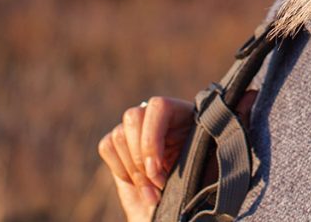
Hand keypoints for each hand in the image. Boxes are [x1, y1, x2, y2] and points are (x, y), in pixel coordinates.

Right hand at [98, 96, 193, 221]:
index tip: (157, 170)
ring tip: (152, 191)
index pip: (158, 107)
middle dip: (140, 158)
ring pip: (119, 135)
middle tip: (156, 184)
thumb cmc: (201, 181)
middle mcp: (157, 116)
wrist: (183, 203)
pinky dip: (120, 169)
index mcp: (182, 113)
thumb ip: (191, 160)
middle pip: (133, 117)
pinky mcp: (120, 144)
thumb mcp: (203, 167)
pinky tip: (139, 184)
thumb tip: (165, 164)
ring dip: (132, 169)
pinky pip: (107, 146)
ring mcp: (136, 129)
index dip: (152, 139)